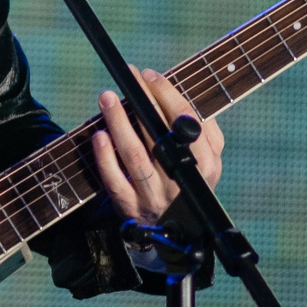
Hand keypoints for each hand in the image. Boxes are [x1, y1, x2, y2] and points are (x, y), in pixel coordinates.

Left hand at [89, 68, 223, 226]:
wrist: (174, 231)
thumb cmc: (186, 180)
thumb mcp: (207, 160)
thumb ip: (205, 130)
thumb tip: (184, 96)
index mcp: (205, 164)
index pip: (187, 122)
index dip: (167, 95)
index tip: (149, 75)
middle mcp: (181, 181)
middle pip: (159, 135)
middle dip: (142, 101)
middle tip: (127, 77)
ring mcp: (154, 195)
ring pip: (134, 155)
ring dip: (119, 123)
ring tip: (107, 98)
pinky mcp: (130, 207)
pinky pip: (114, 180)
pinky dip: (105, 157)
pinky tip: (99, 135)